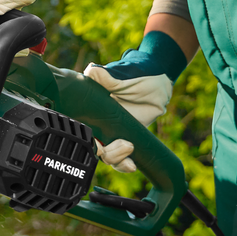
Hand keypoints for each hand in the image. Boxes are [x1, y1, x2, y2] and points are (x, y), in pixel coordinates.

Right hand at [83, 30, 189, 171]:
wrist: (159, 83)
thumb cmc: (136, 74)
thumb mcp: (120, 76)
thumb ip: (105, 76)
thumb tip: (90, 70)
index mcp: (88, 106)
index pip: (77, 127)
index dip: (82, 138)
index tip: (95, 141)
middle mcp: (96, 121)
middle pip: (90, 146)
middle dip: (103, 152)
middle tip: (119, 145)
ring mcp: (110, 132)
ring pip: (105, 156)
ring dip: (115, 158)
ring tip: (129, 147)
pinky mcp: (125, 139)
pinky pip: (120, 159)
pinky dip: (123, 165)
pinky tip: (131, 164)